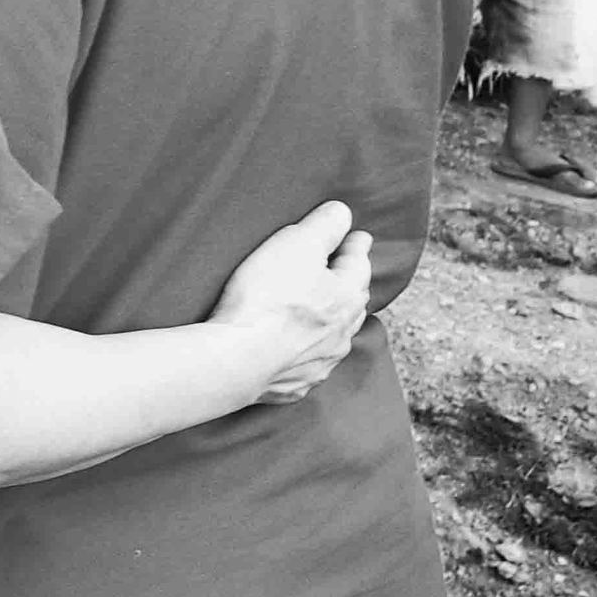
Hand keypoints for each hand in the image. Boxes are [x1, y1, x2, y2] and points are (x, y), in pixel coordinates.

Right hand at [208, 201, 373, 404]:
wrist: (237, 359)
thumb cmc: (266, 298)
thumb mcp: (295, 244)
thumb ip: (323, 225)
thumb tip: (344, 212)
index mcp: (345, 297)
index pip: (358, 263)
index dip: (356, 245)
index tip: (359, 236)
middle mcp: (341, 332)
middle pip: (352, 303)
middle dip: (350, 286)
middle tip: (347, 273)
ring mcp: (319, 362)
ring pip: (336, 338)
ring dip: (333, 323)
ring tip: (327, 315)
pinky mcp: (295, 384)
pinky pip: (308, 366)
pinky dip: (308, 355)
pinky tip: (298, 354)